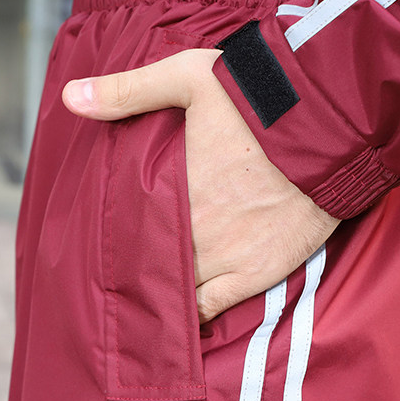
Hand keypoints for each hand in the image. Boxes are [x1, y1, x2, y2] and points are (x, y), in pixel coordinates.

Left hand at [62, 48, 339, 322]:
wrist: (328, 127)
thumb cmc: (259, 99)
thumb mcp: (188, 77)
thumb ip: (129, 90)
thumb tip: (71, 97)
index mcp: (171, 191)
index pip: (128, 230)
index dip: (114, 242)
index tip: (101, 247)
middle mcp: (193, 232)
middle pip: (150, 263)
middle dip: (136, 268)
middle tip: (120, 276)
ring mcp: (226, 257)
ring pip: (177, 291)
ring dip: (161, 293)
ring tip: (145, 301)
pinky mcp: (258, 272)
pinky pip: (214, 307)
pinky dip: (194, 317)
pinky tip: (179, 323)